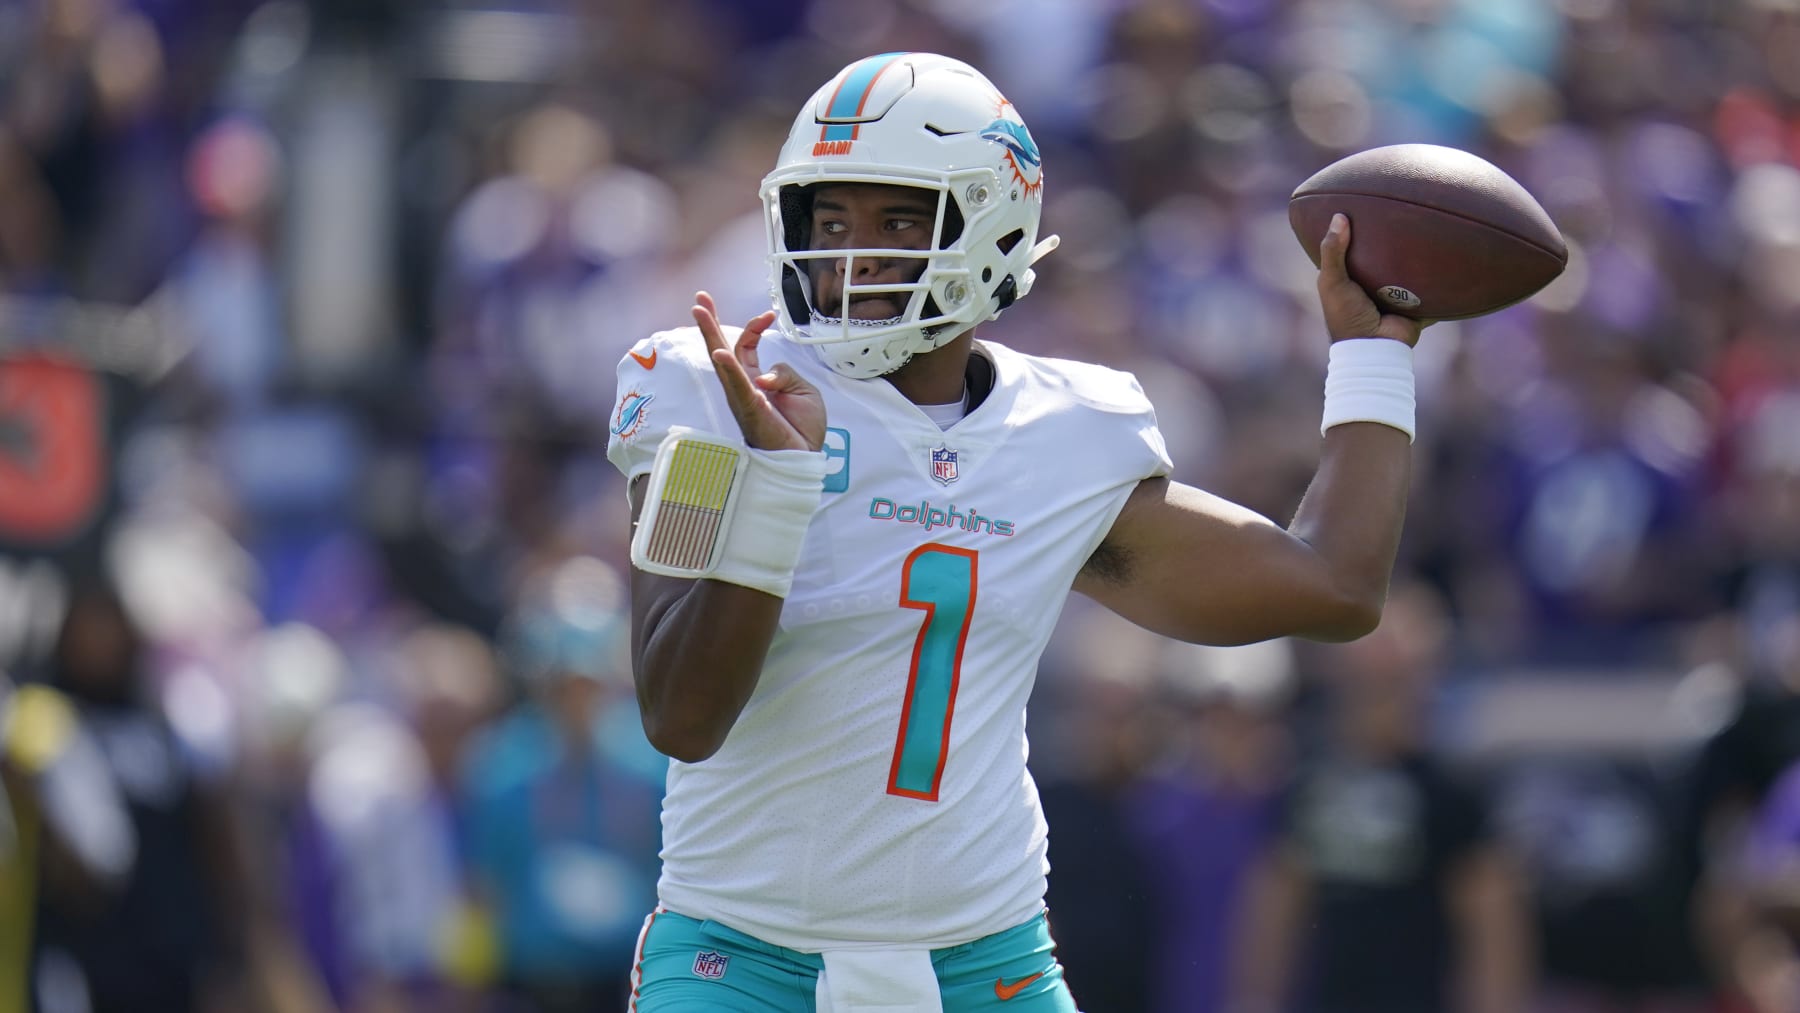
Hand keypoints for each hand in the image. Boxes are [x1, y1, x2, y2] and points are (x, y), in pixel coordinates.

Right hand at [692, 291, 825, 451]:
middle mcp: (743, 386)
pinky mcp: (749, 409)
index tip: (769, 313)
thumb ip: (786, 373)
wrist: (806, 457)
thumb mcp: (802, 391)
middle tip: (699, 298)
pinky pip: (737, 386)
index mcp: (755, 380)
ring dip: (711, 335)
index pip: (746, 345)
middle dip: (709, 322)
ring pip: (723, 361)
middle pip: (723, 348)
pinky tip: (720, 353)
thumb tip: (766, 373)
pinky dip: (730, 369)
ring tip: (699, 312)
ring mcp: (743, 397)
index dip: (755, 326)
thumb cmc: (801, 429)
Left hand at [1316, 213, 1429, 346]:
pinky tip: (1452, 255)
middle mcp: (1376, 286)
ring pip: (1411, 271)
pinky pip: (1433, 288)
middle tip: (1408, 211)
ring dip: (1420, 257)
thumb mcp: (1332, 281)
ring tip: (1434, 227)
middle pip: (1388, 258)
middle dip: (1397, 241)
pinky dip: (1441, 278)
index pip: (1357, 250)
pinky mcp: (1418, 305)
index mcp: (1353, 280)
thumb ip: (1333, 251)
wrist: (1374, 348)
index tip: (1368, 205)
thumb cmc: (1347, 316)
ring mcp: (1398, 296)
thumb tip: (1339, 216)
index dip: (1361, 232)